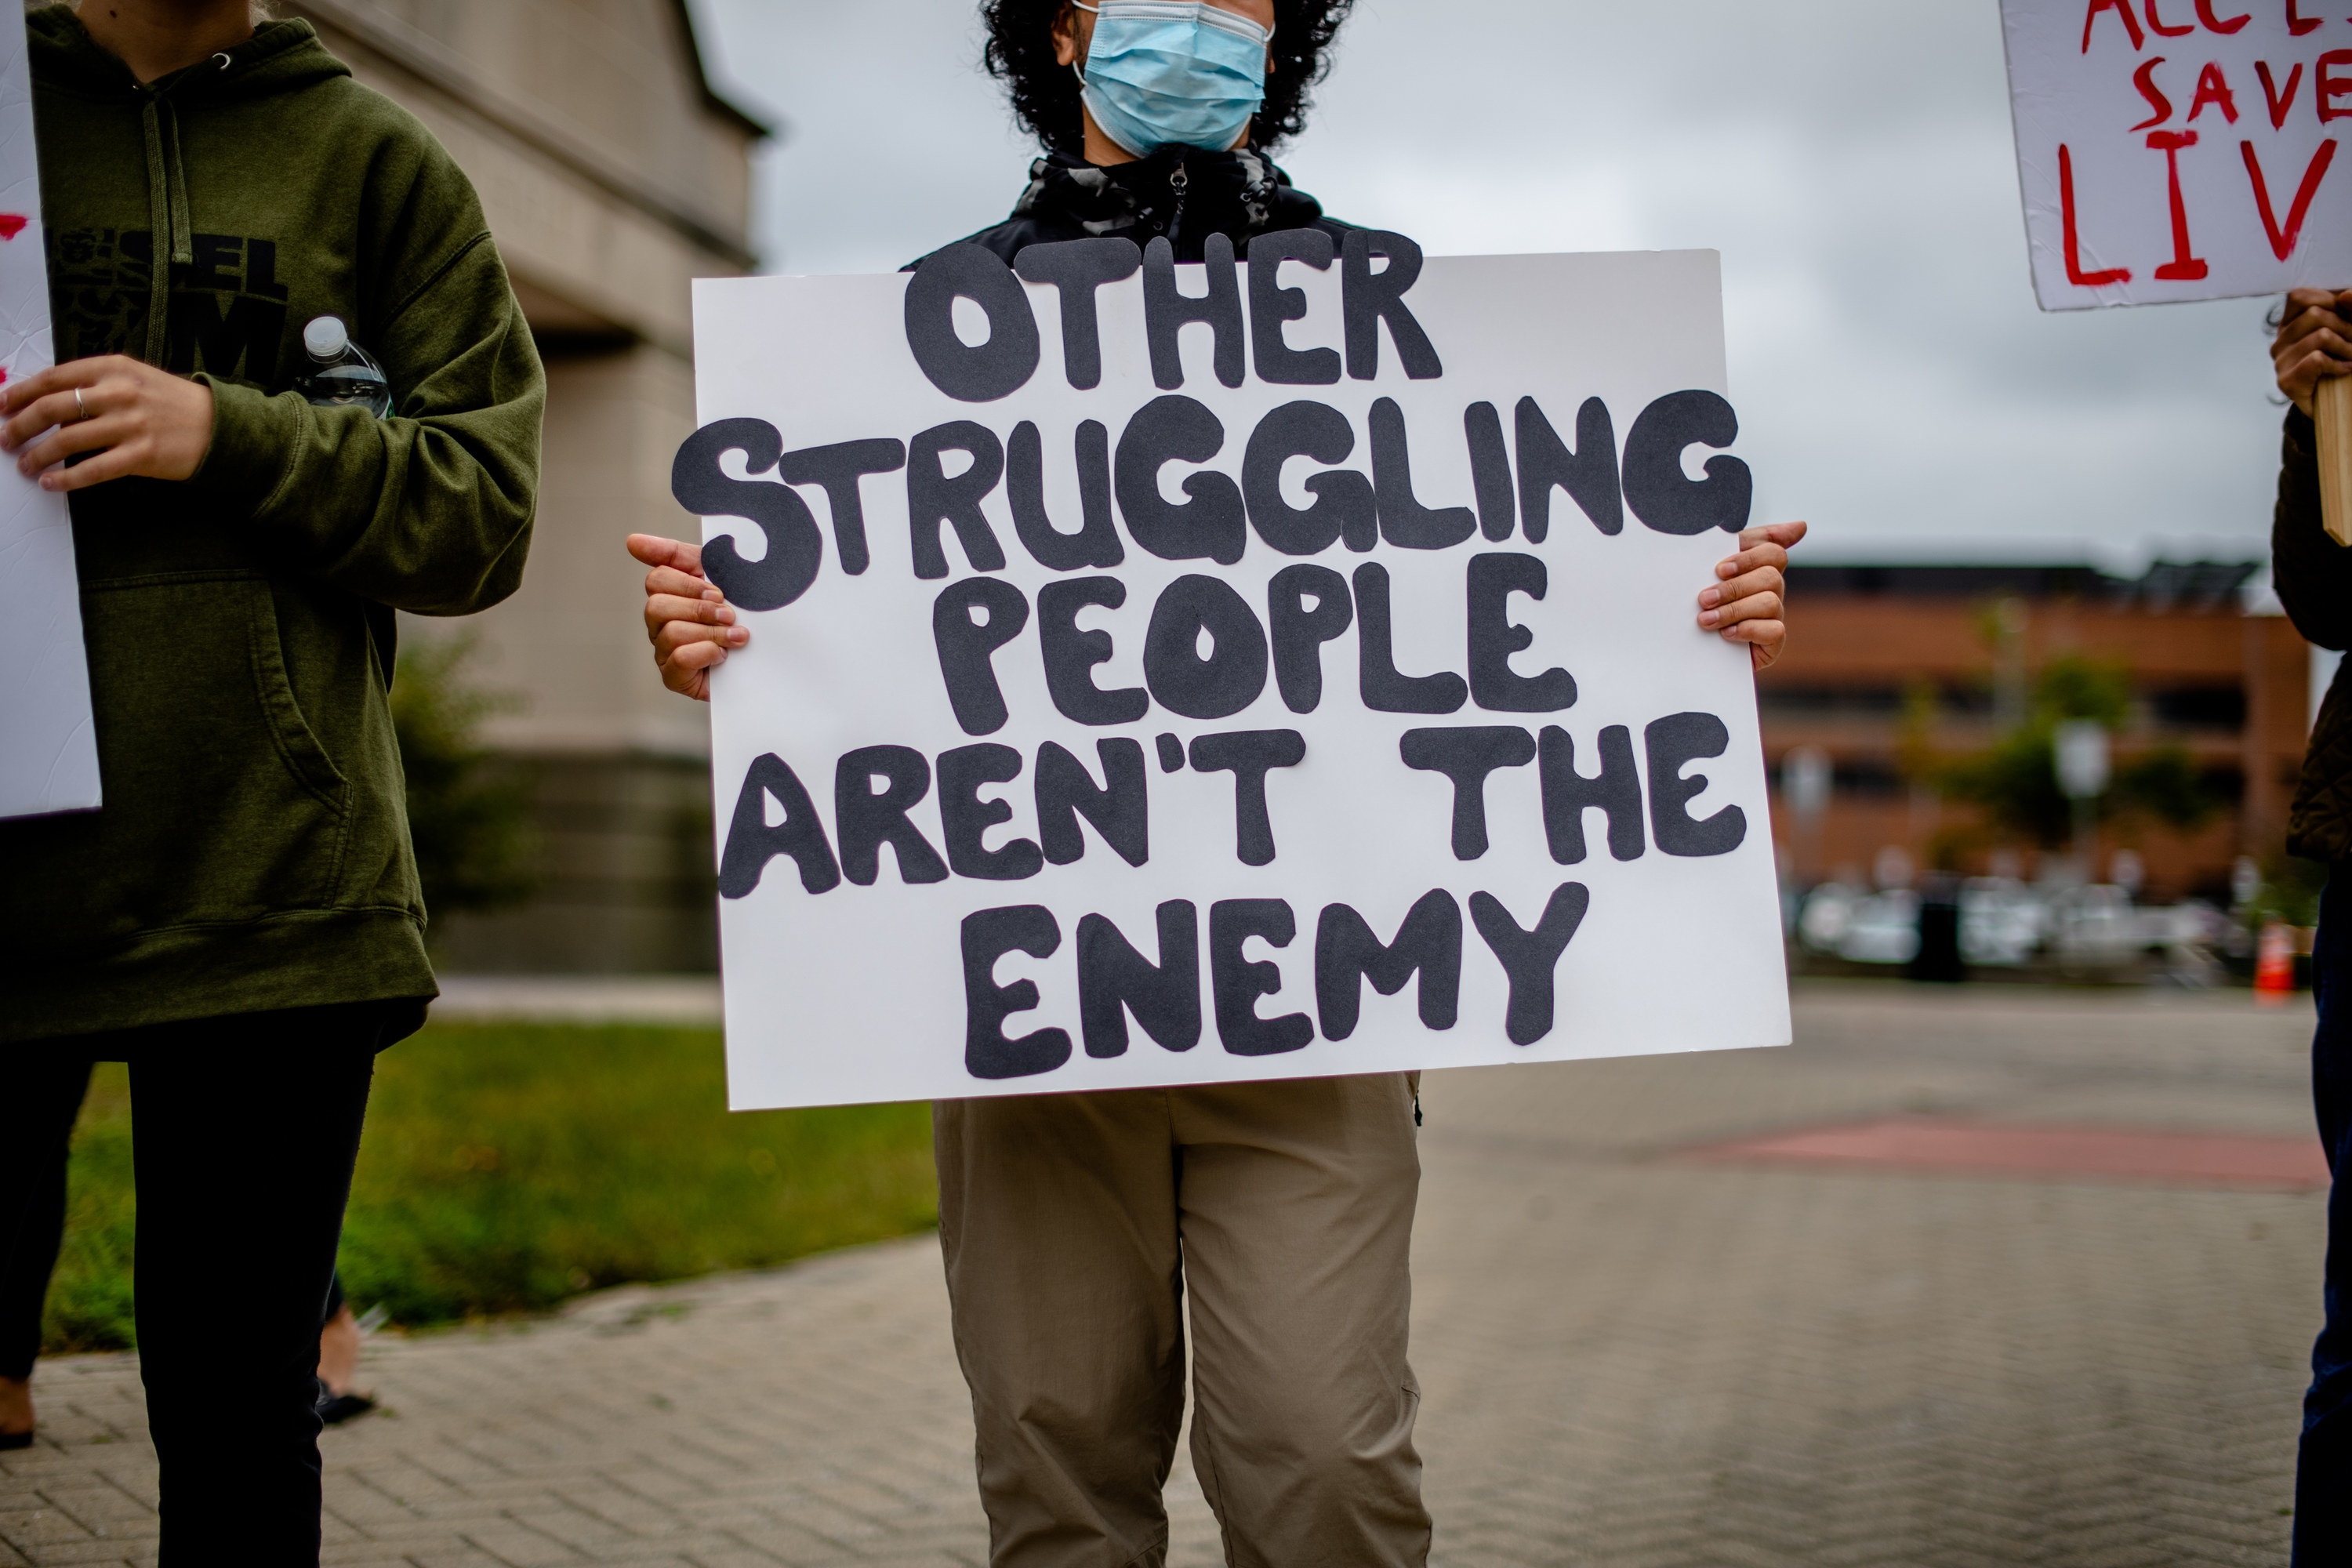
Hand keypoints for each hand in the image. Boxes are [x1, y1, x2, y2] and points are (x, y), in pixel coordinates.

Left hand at [0, 355, 213, 490]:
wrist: (220, 425)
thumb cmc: (172, 402)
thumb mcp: (133, 377)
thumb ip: (94, 383)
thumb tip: (48, 400)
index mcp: (113, 368)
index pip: (53, 378)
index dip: (20, 394)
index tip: (2, 407)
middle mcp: (119, 393)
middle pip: (52, 409)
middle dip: (20, 426)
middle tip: (6, 440)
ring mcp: (131, 425)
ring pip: (67, 440)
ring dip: (37, 455)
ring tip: (25, 465)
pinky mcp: (142, 455)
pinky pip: (93, 469)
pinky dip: (66, 478)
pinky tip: (51, 482)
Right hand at [628, 533, 745, 701]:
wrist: (769, 653)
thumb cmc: (742, 610)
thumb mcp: (718, 573)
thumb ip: (676, 554)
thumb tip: (632, 541)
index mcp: (669, 594)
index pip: (658, 579)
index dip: (689, 584)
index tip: (718, 591)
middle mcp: (660, 622)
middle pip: (657, 606)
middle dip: (699, 609)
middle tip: (729, 614)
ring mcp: (664, 650)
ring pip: (671, 633)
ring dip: (711, 632)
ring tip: (736, 636)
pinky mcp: (675, 678)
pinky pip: (680, 659)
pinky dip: (706, 653)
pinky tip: (724, 655)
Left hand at [1698, 519, 1805, 672]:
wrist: (1685, 646)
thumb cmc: (1700, 600)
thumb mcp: (1711, 567)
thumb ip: (1742, 541)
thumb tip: (1800, 525)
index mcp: (1758, 567)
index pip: (1772, 550)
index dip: (1748, 558)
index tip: (1720, 569)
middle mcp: (1770, 589)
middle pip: (1770, 576)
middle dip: (1734, 587)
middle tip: (1704, 598)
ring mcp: (1773, 614)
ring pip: (1769, 602)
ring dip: (1734, 610)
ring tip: (1705, 620)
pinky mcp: (1773, 641)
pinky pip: (1774, 630)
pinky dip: (1748, 630)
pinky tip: (1726, 634)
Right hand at [2274, 287, 2351, 415]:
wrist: (2342, 404)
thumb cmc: (2347, 357)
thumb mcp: (2350, 327)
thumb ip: (2351, 307)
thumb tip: (2345, 294)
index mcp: (2290, 324)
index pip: (2299, 296)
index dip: (2328, 300)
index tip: (2344, 316)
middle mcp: (2280, 341)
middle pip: (2314, 314)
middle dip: (2346, 326)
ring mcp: (2281, 362)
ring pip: (2321, 336)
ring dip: (2348, 347)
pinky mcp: (2287, 382)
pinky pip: (2317, 359)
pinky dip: (2339, 364)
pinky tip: (2345, 370)